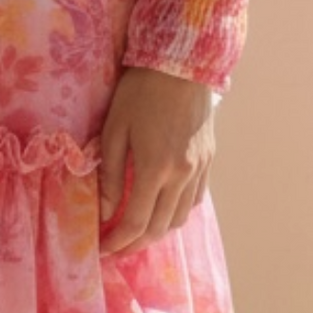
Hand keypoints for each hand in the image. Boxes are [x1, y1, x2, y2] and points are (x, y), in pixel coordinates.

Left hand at [96, 65, 214, 257]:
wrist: (181, 63)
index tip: (103, 248)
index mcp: (156, 168)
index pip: (137, 222)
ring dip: (159, 230)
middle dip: (137, 242)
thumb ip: (111, 174)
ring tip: (138, 231)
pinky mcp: (209, 159)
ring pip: (181, 216)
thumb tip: (106, 211)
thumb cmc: (140, 92)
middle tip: (117, 246)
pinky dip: (178, 212)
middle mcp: (182, 174)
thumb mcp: (115, 129)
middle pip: (161, 227)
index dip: (119, 241)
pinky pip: (196, 199)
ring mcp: (200, 168)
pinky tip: (164, 208)